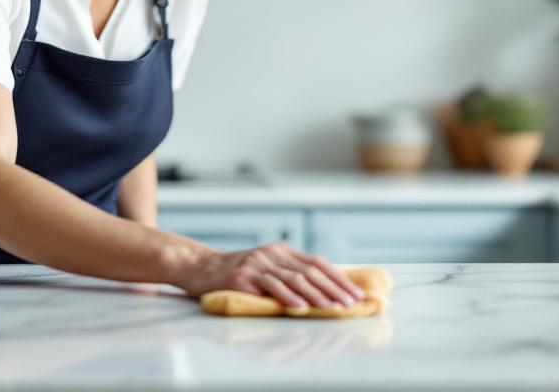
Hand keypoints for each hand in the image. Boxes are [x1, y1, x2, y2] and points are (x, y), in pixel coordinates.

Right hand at [174, 241, 366, 308]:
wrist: (201, 269)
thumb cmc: (237, 274)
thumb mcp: (266, 268)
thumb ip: (290, 275)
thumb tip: (324, 291)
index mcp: (283, 251)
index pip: (318, 263)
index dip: (339, 278)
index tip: (356, 294)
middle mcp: (273, 253)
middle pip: (311, 270)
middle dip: (335, 288)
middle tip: (352, 303)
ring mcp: (258, 263)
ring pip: (295, 278)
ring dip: (318, 294)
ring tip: (333, 307)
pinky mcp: (243, 276)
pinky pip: (270, 286)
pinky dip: (288, 297)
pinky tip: (301, 307)